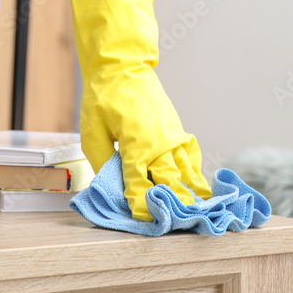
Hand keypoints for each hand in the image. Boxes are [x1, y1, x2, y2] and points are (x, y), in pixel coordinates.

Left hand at [69, 0, 211, 221]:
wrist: (124, 66)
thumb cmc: (103, 96)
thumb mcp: (92, 129)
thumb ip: (101, 159)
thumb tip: (109, 182)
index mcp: (136, 145)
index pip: (139, 185)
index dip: (140, 207)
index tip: (144, 223)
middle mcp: (160, 144)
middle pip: (169, 184)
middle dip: (173, 207)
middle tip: (177, 227)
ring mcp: (173, 137)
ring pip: (186, 173)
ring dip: (191, 195)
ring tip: (200, 215)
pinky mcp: (179, 130)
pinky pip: (192, 156)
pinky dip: (196, 172)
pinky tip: (198, 185)